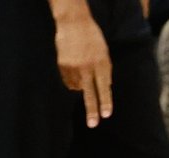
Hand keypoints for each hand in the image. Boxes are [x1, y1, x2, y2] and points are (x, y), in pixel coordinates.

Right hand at [53, 10, 112, 127]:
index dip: (105, 102)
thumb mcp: (104, 54)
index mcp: (100, 64)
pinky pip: (69, 81)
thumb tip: (106, 89)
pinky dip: (73, 80)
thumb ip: (105, 71)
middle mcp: (87, 67)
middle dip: (92, 110)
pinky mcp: (63, 65)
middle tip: (93, 124)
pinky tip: (74, 68)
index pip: (104, 87)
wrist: (73, 22)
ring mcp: (73, 66)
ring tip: (82, 70)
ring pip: (78, 88)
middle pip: (90, 93)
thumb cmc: (92, 39)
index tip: (106, 115)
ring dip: (82, 86)